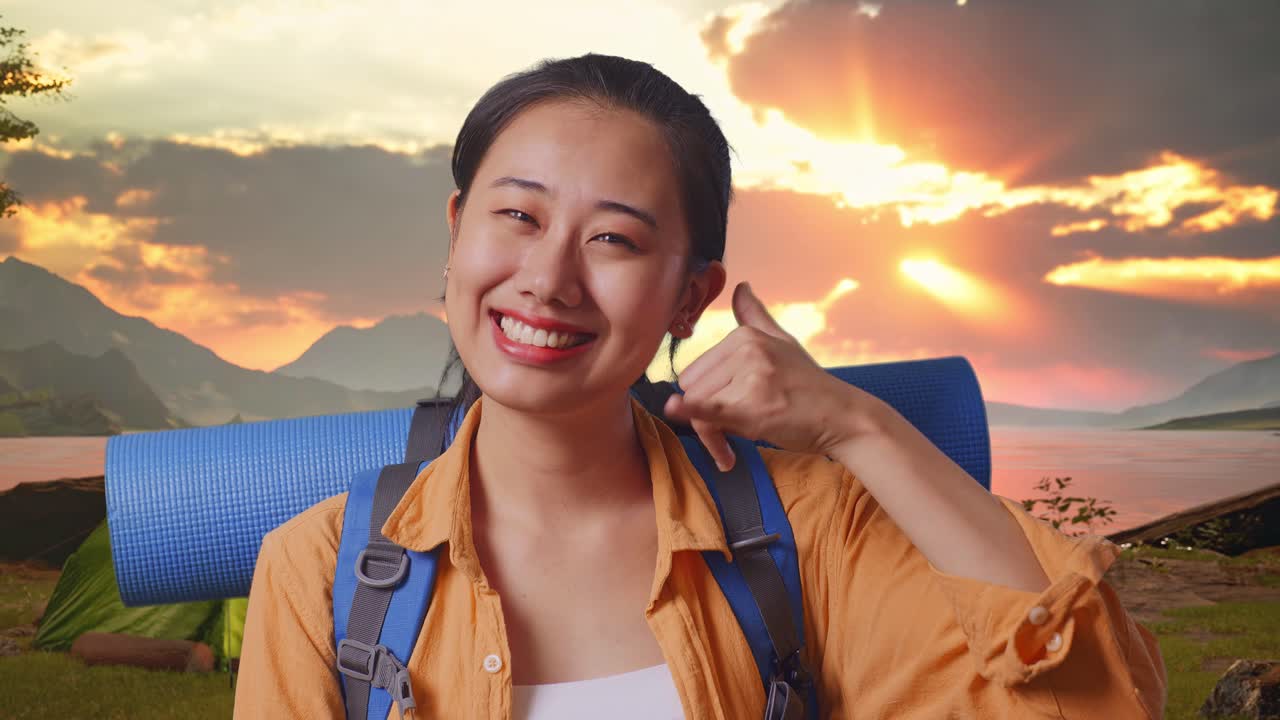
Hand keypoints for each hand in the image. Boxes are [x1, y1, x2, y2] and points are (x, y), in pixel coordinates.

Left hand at [663, 282, 887, 470]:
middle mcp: (747, 349)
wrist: (843, 418)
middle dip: (705, 417)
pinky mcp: (752, 405)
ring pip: (699, 407)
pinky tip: (672, 409)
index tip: (728, 415)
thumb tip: (740, 286)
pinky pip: (708, 408)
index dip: (706, 398)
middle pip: (694, 389)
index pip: (697, 371)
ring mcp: (750, 376)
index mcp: (746, 335)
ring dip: (711, 436)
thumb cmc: (810, 385)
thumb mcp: (783, 342)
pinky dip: (688, 410)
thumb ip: (755, 316)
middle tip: (731, 434)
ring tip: (733, 447)